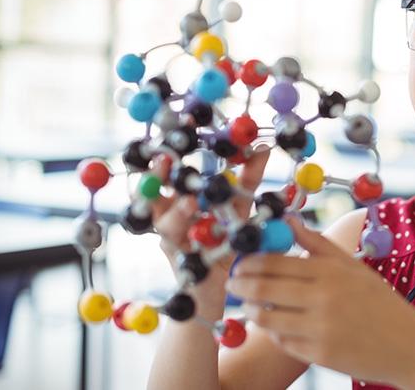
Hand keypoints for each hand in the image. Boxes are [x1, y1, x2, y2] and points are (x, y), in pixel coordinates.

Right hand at [150, 146, 270, 313]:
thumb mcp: (240, 208)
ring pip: (164, 225)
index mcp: (179, 201)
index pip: (169, 172)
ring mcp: (172, 244)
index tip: (180, 125)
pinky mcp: (182, 267)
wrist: (228, 289)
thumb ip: (248, 179)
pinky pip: (183, 255)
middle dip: (158, 177)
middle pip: (153, 194)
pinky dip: (192, 248)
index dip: (171, 150)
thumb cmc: (229, 243)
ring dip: (176, 212)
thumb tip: (262, 146)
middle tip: (166, 159)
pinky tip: (201, 240)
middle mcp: (168, 220)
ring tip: (191, 201)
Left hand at [227, 216, 414, 385]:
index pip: (274, 262)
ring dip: (252, 311)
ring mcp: (319, 328)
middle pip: (263, 289)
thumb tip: (289, 219)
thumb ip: (317, 243)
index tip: (239, 262)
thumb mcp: (352, 266)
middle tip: (234, 284)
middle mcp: (322, 298)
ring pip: (266, 318)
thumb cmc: (379, 302)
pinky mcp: (318, 354)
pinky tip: (278, 326)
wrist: (407, 345)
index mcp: (330, 271)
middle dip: (241, 285)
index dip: (249, 261)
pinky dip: (275, 333)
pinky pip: (282, 342)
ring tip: (252, 306)